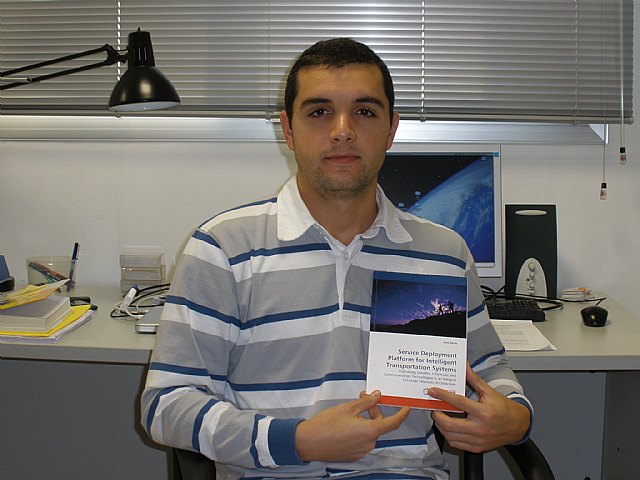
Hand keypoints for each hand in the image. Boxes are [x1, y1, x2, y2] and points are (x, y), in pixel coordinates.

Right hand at [295, 390, 410, 461]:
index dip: (402, 414)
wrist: (308, 442)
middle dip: (375, 411)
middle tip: (365, 398)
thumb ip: (366, 402)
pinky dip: (360, 431)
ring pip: (370, 433)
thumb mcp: (347, 408)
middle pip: (379, 425)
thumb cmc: (325, 425)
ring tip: (353, 411)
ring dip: (366, 421)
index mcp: (370, 431)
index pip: (394, 423)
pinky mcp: (354, 455)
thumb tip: (377, 396)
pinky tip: (348, 424)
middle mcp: (368, 444)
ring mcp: (361, 451)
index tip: (407, 407)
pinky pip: (362, 441)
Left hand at [429, 363, 529, 452]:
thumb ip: (474, 379)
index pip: (458, 402)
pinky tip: (448, 428)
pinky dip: (448, 436)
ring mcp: (477, 440)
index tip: (433, 391)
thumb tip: (465, 366)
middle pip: (449, 424)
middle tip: (435, 408)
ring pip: (450, 436)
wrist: (518, 426)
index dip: (443, 395)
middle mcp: (480, 428)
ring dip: (441, 426)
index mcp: (483, 412)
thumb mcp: (490, 392)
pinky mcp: (477, 447)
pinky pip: (456, 444)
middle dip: (437, 415)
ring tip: (440, 417)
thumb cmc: (504, 408)